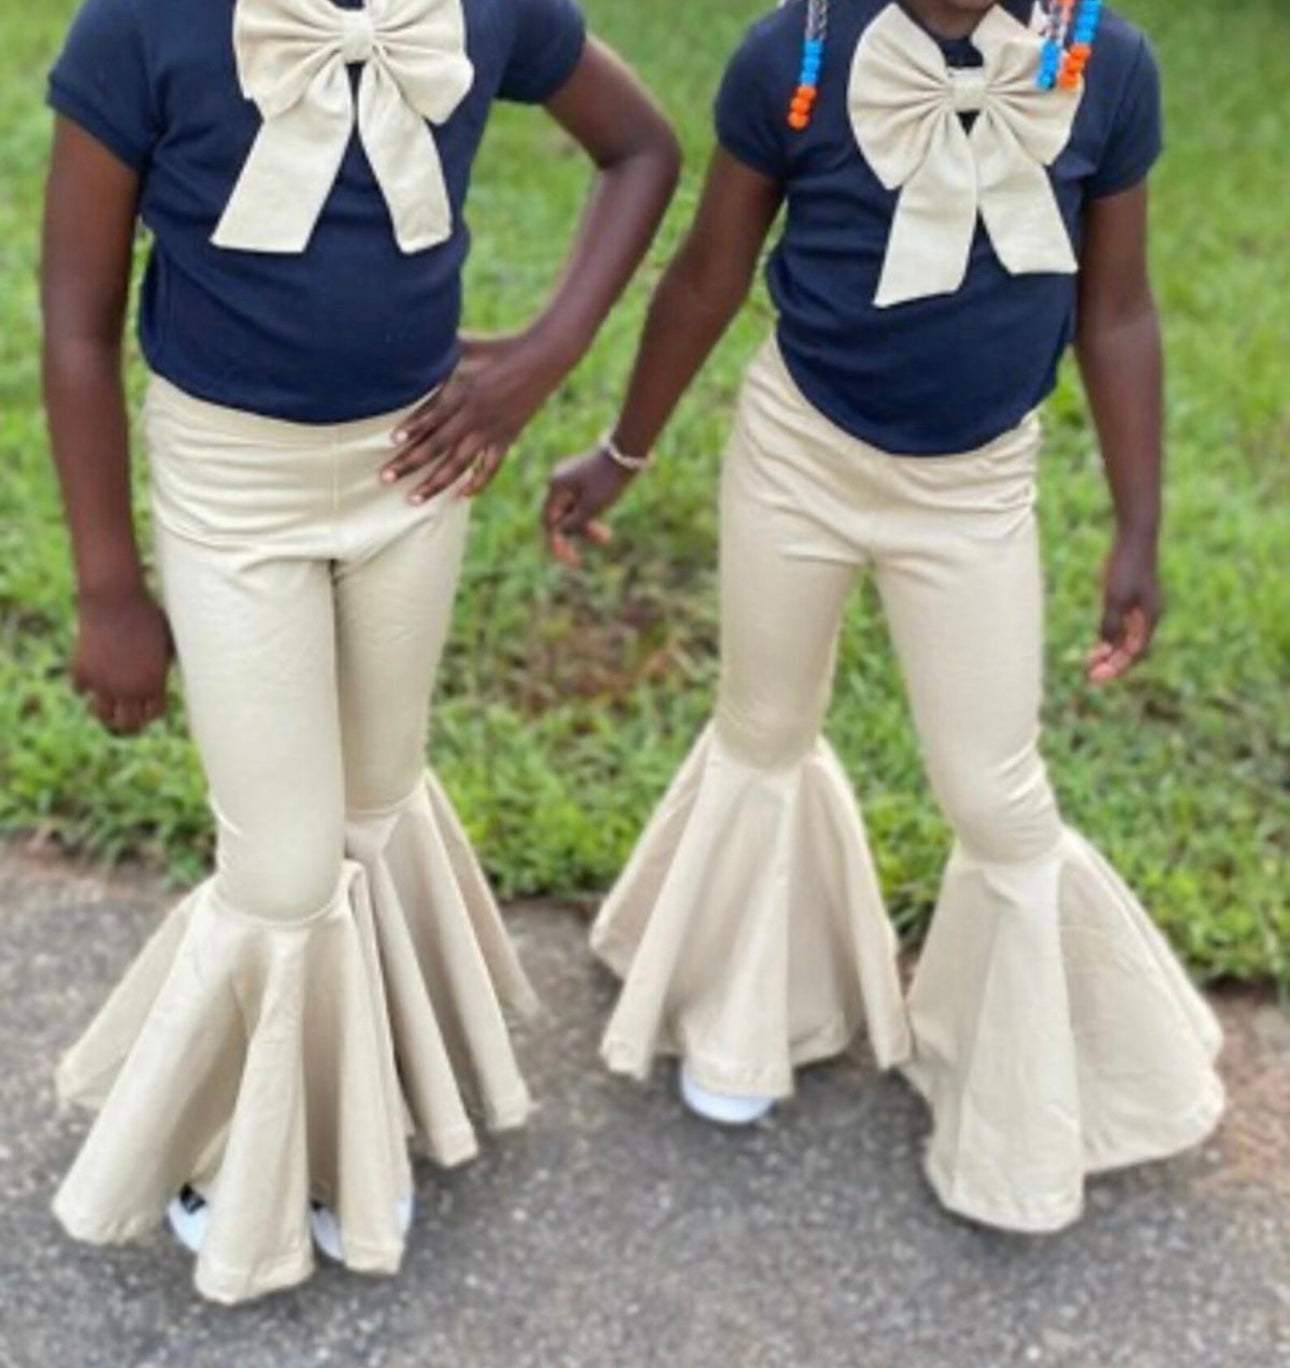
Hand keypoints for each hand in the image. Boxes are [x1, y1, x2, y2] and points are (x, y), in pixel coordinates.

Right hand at [73, 587, 172, 733]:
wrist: (115, 600)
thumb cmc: (147, 615)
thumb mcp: (166, 641)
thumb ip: (163, 665)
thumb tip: (162, 680)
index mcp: (155, 683)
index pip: (154, 714)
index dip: (153, 711)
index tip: (150, 705)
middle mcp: (129, 690)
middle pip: (129, 723)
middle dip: (131, 719)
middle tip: (129, 714)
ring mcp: (103, 683)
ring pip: (102, 715)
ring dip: (106, 711)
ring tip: (109, 707)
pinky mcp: (81, 672)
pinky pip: (80, 691)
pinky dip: (84, 686)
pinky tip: (89, 681)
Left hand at [381, 333, 564, 503]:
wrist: (542, 358)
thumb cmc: (498, 347)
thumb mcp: (465, 344)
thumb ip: (438, 350)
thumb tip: (410, 338)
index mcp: (463, 390)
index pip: (432, 413)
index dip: (412, 427)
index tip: (392, 441)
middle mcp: (474, 414)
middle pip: (437, 444)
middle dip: (410, 462)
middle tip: (385, 478)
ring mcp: (491, 430)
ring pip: (459, 463)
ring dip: (435, 483)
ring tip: (414, 499)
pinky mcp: (507, 437)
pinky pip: (490, 466)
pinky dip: (478, 482)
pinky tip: (462, 494)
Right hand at [542, 446, 636, 566]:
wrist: (626, 451)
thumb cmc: (608, 479)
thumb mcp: (592, 506)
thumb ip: (574, 524)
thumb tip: (561, 534)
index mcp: (555, 487)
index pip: (549, 522)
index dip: (557, 543)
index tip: (570, 559)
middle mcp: (558, 482)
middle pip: (561, 517)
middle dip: (578, 533)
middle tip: (601, 541)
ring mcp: (569, 480)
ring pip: (572, 511)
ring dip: (587, 526)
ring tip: (607, 537)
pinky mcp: (582, 479)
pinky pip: (580, 503)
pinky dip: (590, 514)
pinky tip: (603, 525)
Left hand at [1087, 534, 1161, 684]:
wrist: (1134, 536)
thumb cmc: (1125, 566)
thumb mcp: (1114, 597)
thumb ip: (1111, 623)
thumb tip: (1107, 648)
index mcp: (1149, 618)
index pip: (1134, 653)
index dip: (1116, 667)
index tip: (1096, 677)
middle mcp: (1148, 616)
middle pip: (1131, 649)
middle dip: (1112, 664)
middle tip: (1091, 675)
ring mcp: (1141, 608)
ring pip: (1127, 639)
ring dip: (1110, 653)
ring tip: (1090, 662)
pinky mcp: (1133, 599)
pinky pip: (1123, 627)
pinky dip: (1110, 638)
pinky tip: (1097, 643)